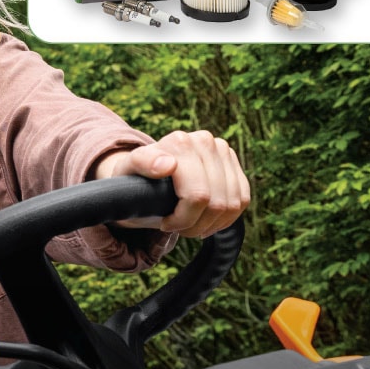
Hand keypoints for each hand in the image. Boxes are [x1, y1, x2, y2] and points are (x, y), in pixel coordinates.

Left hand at [94, 130, 249, 238]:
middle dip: (195, 224)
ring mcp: (222, 150)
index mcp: (180, 142)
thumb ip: (143, 164)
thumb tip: (169, 164)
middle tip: (176, 228)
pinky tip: (206, 221)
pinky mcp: (234, 163)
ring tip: (189, 225)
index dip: (183, 219)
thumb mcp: (128, 173)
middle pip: (216, 202)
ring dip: (210, 224)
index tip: (164, 224)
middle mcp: (205, 140)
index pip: (198, 195)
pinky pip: (242, 200)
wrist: (145, 178)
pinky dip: (225, 218)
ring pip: (232, 204)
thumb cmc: (134, 180)